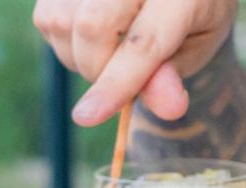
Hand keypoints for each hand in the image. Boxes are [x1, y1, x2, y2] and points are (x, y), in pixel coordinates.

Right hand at [33, 0, 237, 125]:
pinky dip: (65, 41)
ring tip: (111, 53)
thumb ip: (173, 74)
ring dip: (79, 57)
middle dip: (98, 70)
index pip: (142, 43)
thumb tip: (167, 108)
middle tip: (123, 78)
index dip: (116, 84)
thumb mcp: (198, 46)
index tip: (87, 117)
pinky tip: (92, 38)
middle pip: (90, 28)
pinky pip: (46, 16)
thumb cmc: (190, 12)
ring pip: (59, 22)